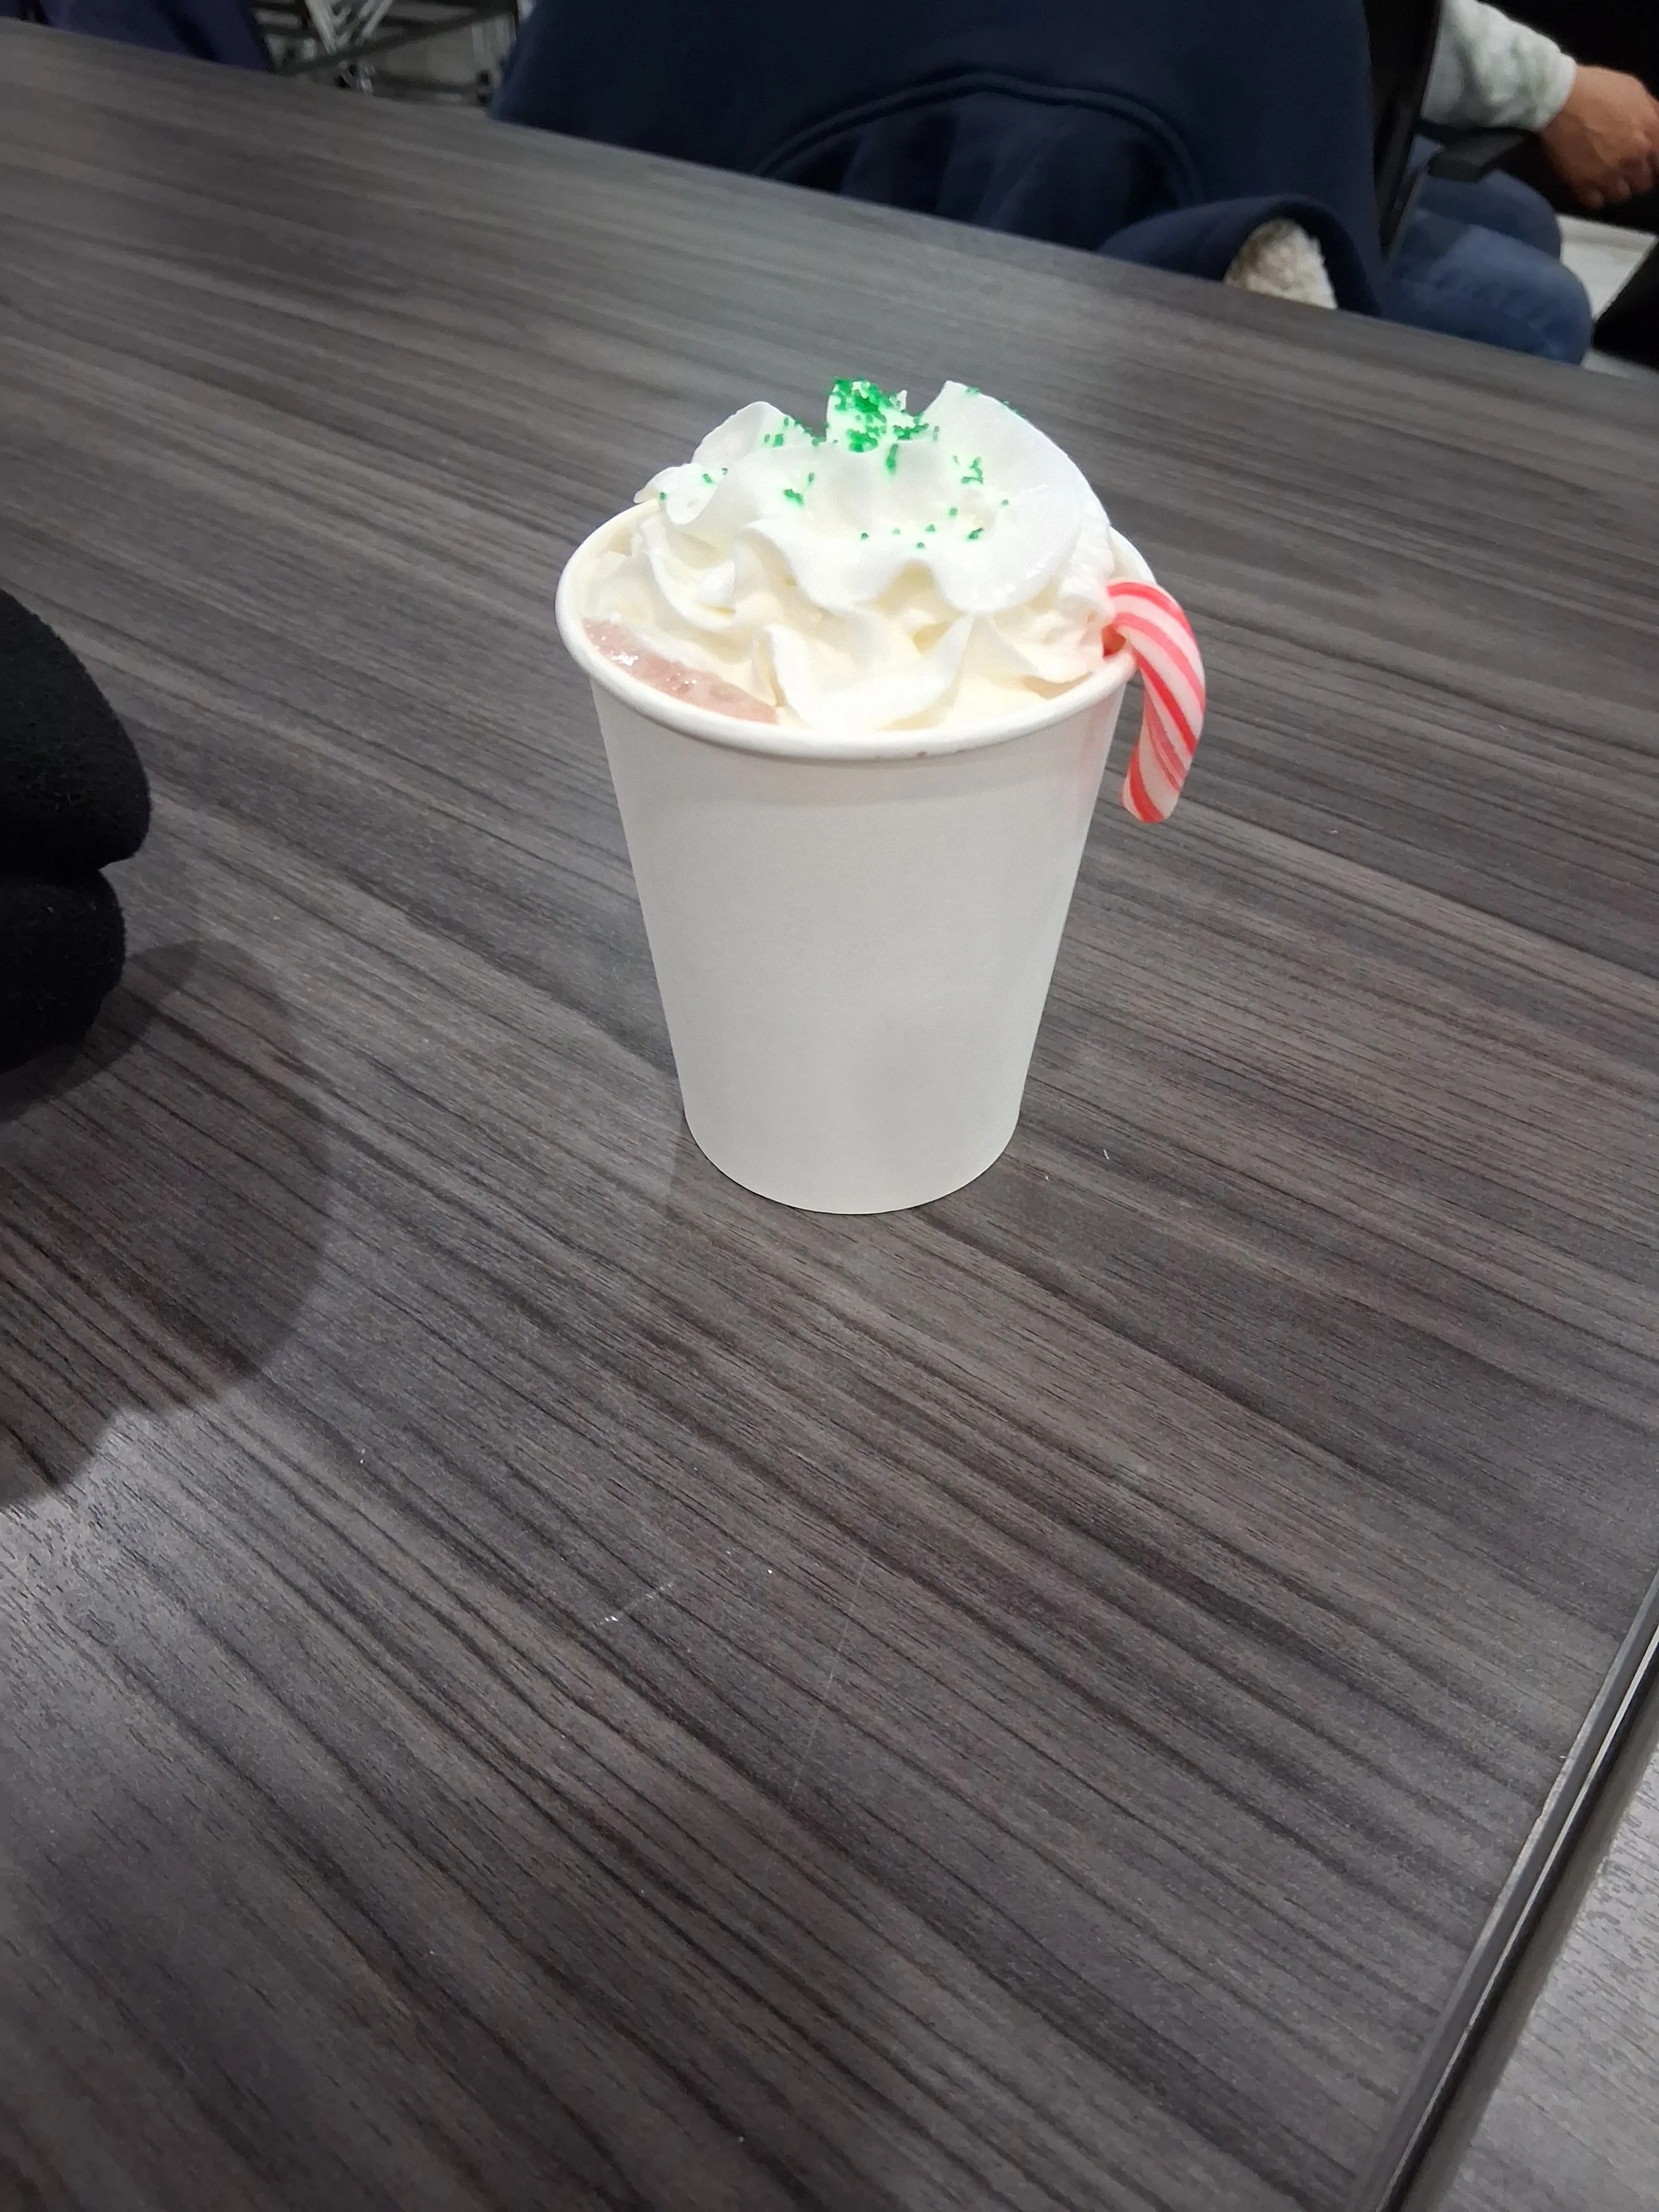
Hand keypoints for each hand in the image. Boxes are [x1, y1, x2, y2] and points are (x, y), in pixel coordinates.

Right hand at [1539, 66, 1658, 208]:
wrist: (1560, 98)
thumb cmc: (1599, 87)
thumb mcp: (1635, 90)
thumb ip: (1652, 112)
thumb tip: (1657, 125)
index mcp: (1650, 133)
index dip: (1655, 166)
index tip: (1649, 165)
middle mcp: (1633, 158)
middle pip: (1643, 184)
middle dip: (1637, 177)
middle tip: (1626, 169)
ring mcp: (1608, 174)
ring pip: (1621, 196)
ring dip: (1617, 187)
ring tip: (1607, 177)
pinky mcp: (1583, 185)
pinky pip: (1596, 202)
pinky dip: (1595, 195)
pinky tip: (1591, 184)